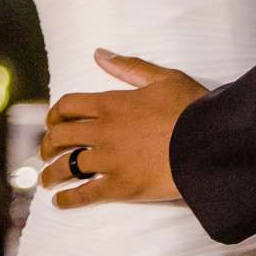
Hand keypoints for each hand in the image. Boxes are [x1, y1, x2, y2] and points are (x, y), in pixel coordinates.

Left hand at [37, 49, 206, 207]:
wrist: (209, 142)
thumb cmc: (190, 107)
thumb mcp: (163, 78)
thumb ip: (128, 65)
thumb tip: (99, 53)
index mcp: (110, 103)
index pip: (67, 106)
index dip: (55, 114)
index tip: (53, 122)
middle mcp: (103, 132)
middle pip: (60, 136)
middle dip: (48, 145)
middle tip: (46, 153)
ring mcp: (110, 161)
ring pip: (67, 167)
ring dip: (51, 174)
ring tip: (47, 181)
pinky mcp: (121, 186)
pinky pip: (85, 194)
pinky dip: (69, 199)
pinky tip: (61, 202)